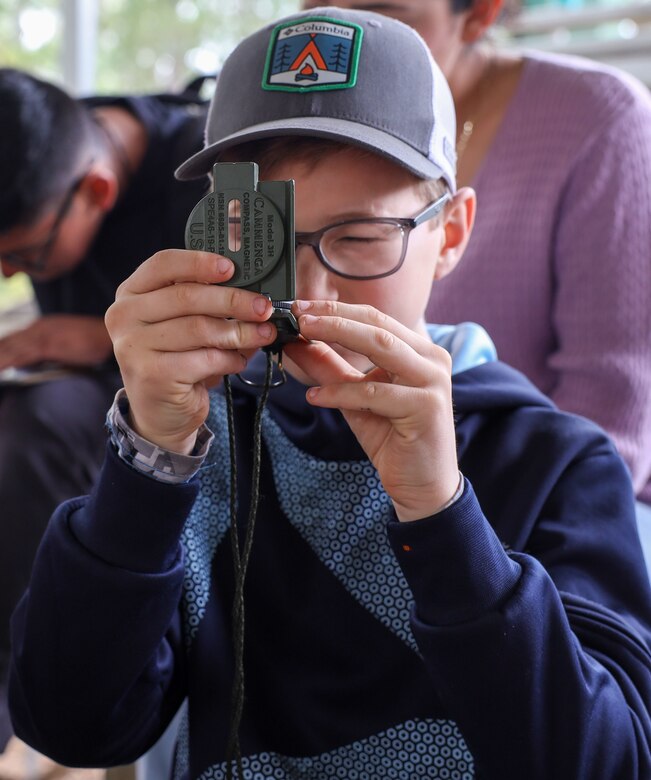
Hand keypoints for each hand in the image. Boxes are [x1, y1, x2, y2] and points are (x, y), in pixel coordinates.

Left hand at [0, 315, 112, 370]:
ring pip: (9, 348)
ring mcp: (41, 335)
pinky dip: (6, 361)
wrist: (108, 337)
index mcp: (41, 327)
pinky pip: (21, 354)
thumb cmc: (93, 343)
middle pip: (6, 342)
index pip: (11, 339)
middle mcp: (37, 328)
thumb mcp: (65, 346)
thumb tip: (26, 364)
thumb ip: (47, 352)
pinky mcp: (46, 344)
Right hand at [105, 250, 276, 453]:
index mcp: (131, 293)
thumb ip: (206, 302)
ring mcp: (133, 346)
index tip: (232, 268)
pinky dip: (229, 359)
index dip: (199, 262)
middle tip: (263, 307)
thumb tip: (254, 291)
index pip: (163, 264)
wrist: (160, 412)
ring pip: (200, 329)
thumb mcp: (185, 323)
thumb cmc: (177, 359)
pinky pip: (204, 359)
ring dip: (239, 332)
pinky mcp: (152, 375)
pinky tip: (238, 361)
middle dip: (233, 301)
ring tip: (263, 335)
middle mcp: (124, 316)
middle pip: (187, 297)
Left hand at [284, 300, 459, 521]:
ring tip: (301, 338)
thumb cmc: (393, 439)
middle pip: (377, 325)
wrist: (423, 486)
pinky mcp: (426, 407)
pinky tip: (314, 396)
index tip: (299, 308)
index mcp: (419, 351)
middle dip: (333, 317)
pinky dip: (339, 392)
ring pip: (380, 347)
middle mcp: (432, 359)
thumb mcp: (355, 399)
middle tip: (297, 315)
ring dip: (336, 338)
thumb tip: (297, 343)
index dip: (336, 309)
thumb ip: (331, 369)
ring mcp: (433, 381)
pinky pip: (373, 393)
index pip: (374, 318)